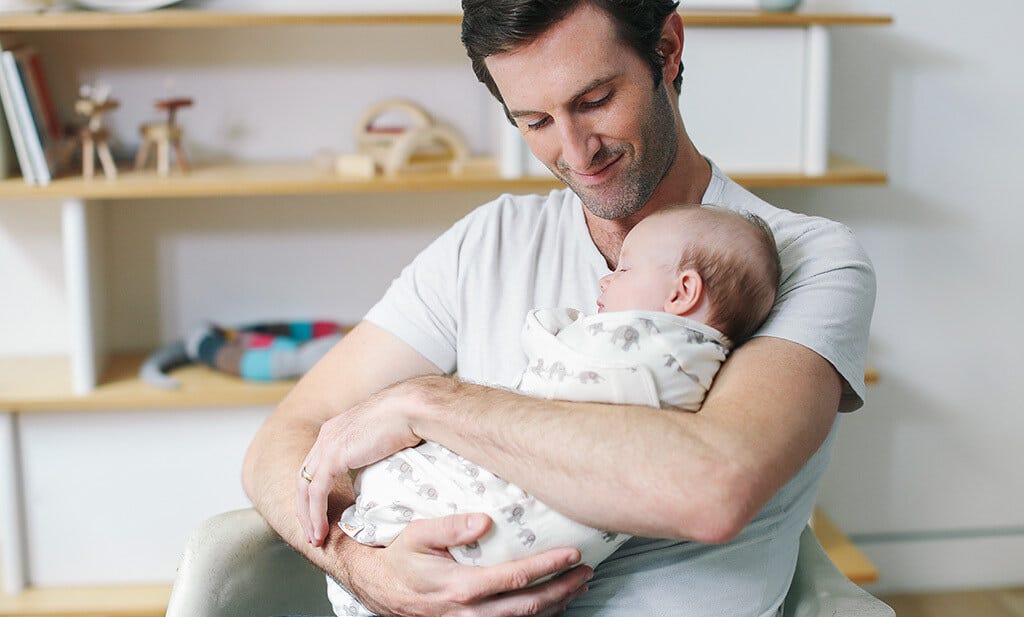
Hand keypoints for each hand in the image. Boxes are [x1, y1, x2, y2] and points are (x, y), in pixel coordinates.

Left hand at [297, 381, 426, 544]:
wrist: (412, 408)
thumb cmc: (409, 420)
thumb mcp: (385, 441)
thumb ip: (374, 455)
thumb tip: (380, 476)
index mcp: (337, 430)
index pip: (315, 466)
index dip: (314, 493)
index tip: (321, 514)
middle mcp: (327, 435)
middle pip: (304, 477)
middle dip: (305, 508)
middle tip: (312, 531)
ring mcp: (327, 444)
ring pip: (305, 488)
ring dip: (308, 516)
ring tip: (315, 538)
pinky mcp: (334, 456)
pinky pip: (317, 492)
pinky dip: (316, 514)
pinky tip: (321, 530)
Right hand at [350, 513, 592, 616]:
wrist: (376, 587)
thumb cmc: (399, 557)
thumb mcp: (417, 534)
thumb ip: (451, 526)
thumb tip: (485, 521)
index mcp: (460, 586)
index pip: (515, 578)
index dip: (547, 567)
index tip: (572, 553)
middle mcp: (468, 613)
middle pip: (528, 606)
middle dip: (562, 589)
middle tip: (586, 571)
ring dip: (556, 605)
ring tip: (579, 586)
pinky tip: (553, 605)